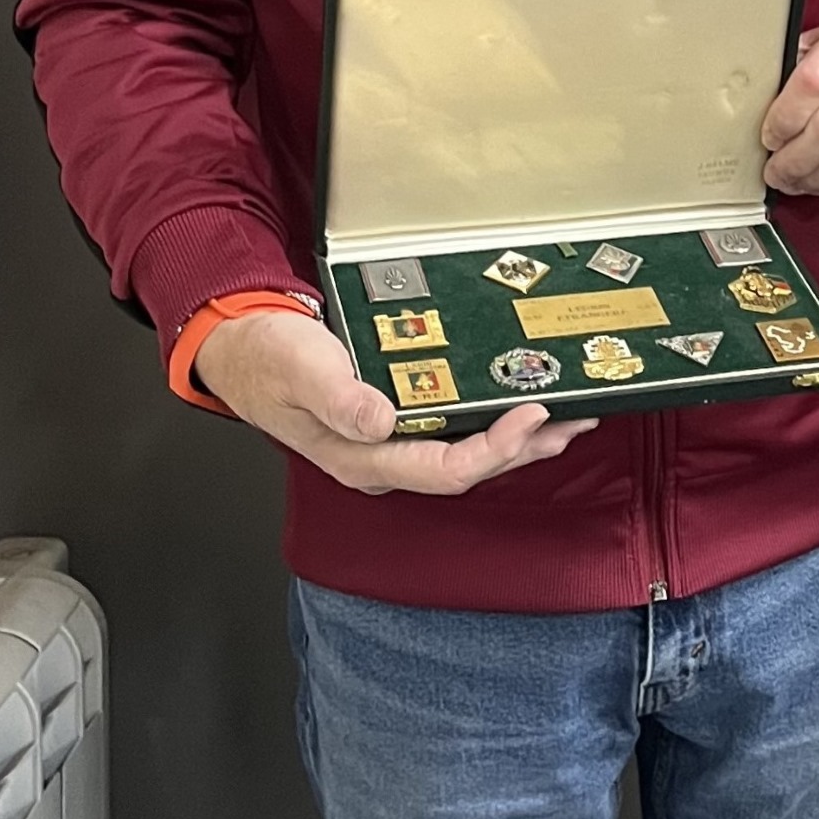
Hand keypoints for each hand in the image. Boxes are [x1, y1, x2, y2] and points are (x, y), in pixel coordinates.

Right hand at [192, 302, 595, 494]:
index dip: (494, 449)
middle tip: (576, 419)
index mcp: (362, 456)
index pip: (444, 469)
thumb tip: (379, 419)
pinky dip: (494, 420)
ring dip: (519, 439)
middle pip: (468, 467)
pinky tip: (521, 406)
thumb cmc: (268, 359)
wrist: (242, 349)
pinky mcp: (396, 418)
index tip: (532, 415)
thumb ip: (337, 396)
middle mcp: (383, 457)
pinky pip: (456, 429)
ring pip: (467, 452)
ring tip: (569, 418)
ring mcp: (391, 441)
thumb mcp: (300, 369)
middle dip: (525, 447)